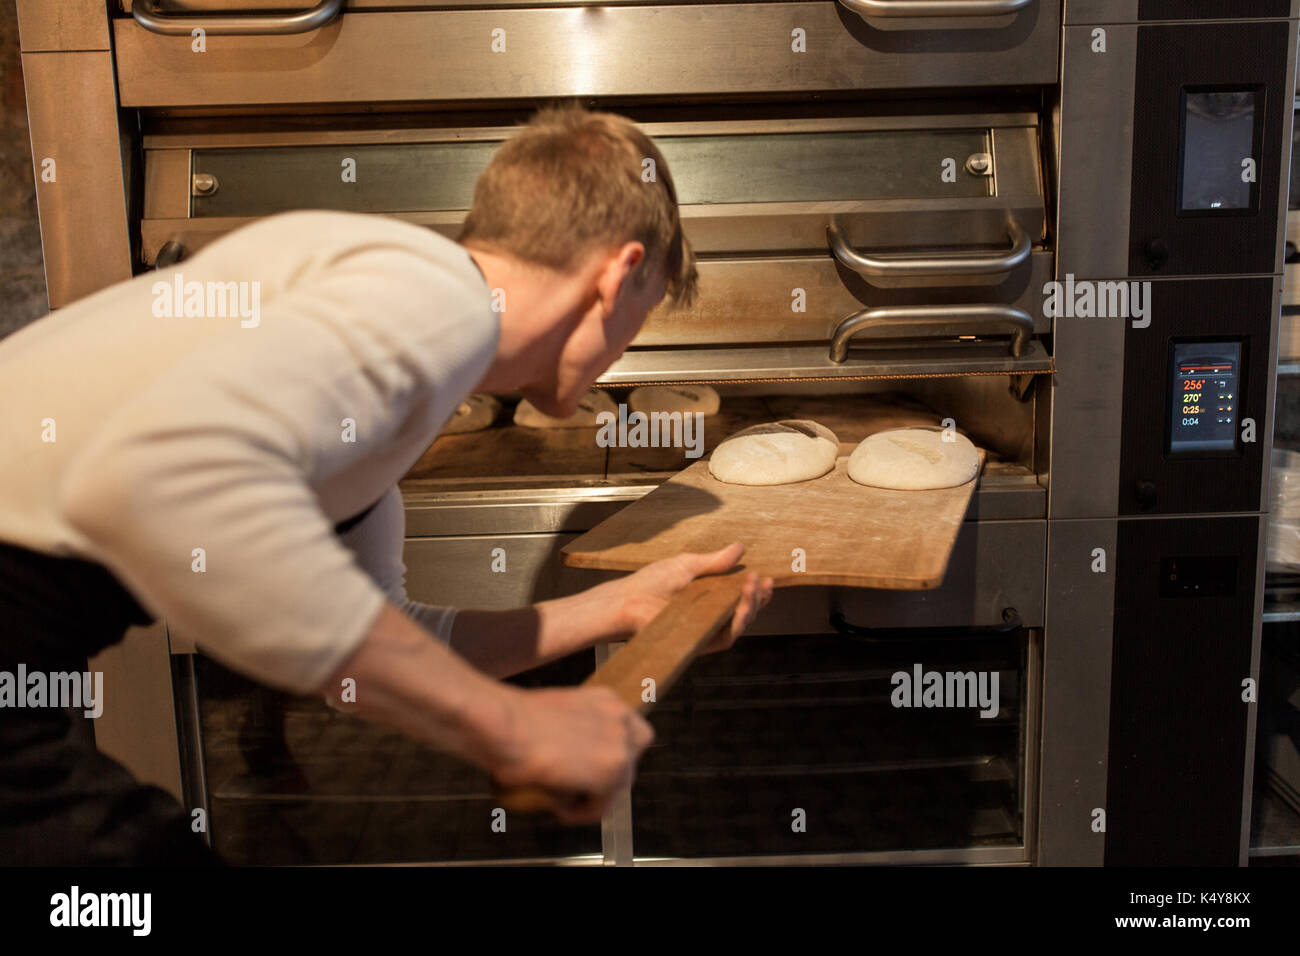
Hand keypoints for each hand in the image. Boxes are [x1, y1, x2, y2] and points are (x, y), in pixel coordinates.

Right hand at [489, 685, 653, 823]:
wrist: (504, 726)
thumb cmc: (511, 720)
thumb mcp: (553, 715)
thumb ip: (573, 731)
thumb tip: (570, 756)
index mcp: (607, 700)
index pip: (626, 734)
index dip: (606, 754)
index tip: (583, 769)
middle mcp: (621, 718)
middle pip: (629, 761)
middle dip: (606, 778)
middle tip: (575, 789)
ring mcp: (621, 746)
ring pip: (616, 787)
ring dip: (591, 797)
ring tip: (560, 799)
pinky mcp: (612, 774)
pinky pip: (600, 808)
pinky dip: (579, 814)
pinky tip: (557, 807)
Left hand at [610, 543, 773, 652]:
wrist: (630, 600)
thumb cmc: (652, 582)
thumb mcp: (688, 565)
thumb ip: (715, 562)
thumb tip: (740, 548)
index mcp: (709, 596)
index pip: (739, 596)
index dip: (756, 589)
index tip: (764, 577)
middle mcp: (710, 614)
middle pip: (745, 610)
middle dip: (758, 597)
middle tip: (759, 581)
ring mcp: (706, 629)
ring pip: (740, 624)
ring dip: (752, 607)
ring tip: (752, 588)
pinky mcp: (700, 642)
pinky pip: (727, 638)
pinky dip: (738, 623)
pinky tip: (741, 607)